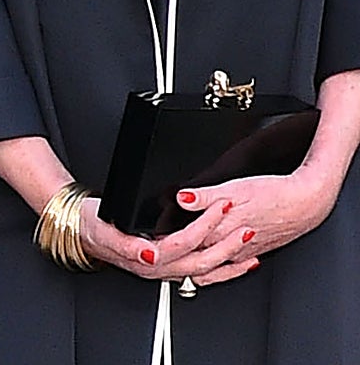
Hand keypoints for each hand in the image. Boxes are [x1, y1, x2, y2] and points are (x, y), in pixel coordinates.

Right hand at [79, 195, 255, 285]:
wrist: (82, 230)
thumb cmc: (91, 224)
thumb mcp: (101, 229)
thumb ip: (124, 244)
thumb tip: (148, 252)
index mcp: (146, 259)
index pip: (184, 243)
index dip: (204, 226)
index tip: (219, 207)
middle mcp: (160, 268)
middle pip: (202, 261)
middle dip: (226, 244)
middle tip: (243, 224)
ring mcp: (166, 268)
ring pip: (205, 270)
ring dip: (229, 258)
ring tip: (247, 242)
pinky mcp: (168, 264)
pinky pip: (200, 270)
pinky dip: (220, 266)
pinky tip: (232, 257)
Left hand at [168, 165, 339, 272]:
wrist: (305, 204)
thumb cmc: (272, 193)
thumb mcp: (233, 188)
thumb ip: (204, 195)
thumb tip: (180, 197)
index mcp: (221, 231)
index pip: (186, 242)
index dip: (166, 241)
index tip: (148, 239)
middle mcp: (230, 246)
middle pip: (195, 257)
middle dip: (175, 256)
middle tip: (155, 250)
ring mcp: (243, 252)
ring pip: (212, 266)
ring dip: (193, 262)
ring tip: (176, 255)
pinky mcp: (253, 250)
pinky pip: (229, 265)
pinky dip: (216, 265)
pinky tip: (211, 261)